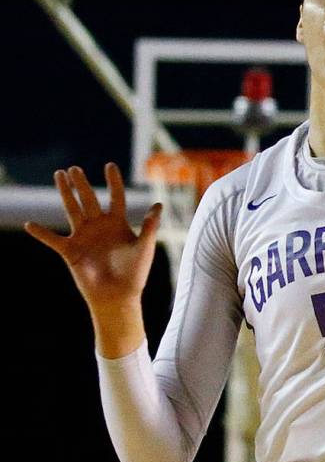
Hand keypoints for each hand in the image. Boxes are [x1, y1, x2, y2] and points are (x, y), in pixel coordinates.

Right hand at [25, 163, 161, 313]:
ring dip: (65, 194)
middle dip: (82, 184)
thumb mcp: (145, 246)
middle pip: (89, 199)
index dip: (114, 182)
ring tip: (58, 176)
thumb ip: (149, 225)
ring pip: (72, 210)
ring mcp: (84, 237)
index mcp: (118, 223)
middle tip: (74, 168)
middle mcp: (99, 226)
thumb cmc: (135, 272)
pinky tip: (29, 224)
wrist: (119, 296)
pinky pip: (53, 240)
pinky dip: (41, 233)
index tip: (109, 165)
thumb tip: (158, 204)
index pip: (116, 197)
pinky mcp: (71, 252)